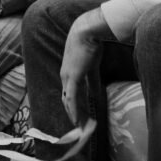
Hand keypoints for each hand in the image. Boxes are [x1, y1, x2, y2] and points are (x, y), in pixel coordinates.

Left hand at [60, 8, 110, 125]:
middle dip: (74, 115)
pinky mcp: (72, 77)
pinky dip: (74, 110)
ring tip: (81, 129)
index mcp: (68, 74)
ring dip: (74, 116)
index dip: (74, 107)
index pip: (69, 95)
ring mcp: (66, 77)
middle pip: (66, 101)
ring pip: (68, 102)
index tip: (82, 119)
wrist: (87, 31)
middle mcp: (64, 77)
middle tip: (81, 129)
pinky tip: (77, 121)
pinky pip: (71, 98)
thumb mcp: (92, 67)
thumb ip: (93, 81)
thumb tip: (96, 95)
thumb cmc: (90, 45)